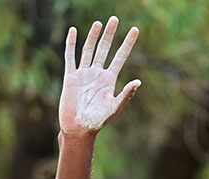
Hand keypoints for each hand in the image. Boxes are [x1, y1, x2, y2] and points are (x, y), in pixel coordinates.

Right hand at [60, 17, 139, 134]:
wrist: (78, 129)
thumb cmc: (97, 122)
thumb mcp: (113, 108)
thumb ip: (125, 95)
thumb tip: (138, 81)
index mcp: (109, 80)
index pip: (120, 56)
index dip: (128, 43)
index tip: (135, 29)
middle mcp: (97, 74)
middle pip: (105, 49)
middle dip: (110, 34)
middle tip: (115, 18)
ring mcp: (84, 74)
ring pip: (89, 50)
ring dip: (93, 36)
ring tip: (98, 23)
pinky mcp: (70, 77)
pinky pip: (70, 57)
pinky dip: (71, 44)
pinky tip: (73, 32)